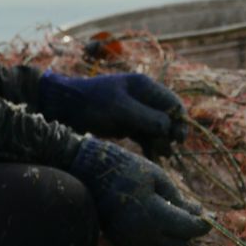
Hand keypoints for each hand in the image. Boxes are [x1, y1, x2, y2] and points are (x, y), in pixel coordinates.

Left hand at [38, 71, 188, 153]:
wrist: (65, 108)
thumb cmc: (92, 103)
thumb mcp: (120, 108)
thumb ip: (146, 117)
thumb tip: (169, 128)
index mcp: (144, 86)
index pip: (172, 103)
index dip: (179, 120)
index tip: (178, 139)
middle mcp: (143, 97)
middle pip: (167, 118)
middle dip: (169, 134)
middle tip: (166, 151)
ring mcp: (135, 112)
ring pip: (157, 130)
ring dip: (160, 143)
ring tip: (160, 157)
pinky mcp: (127, 125)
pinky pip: (145, 136)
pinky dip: (150, 147)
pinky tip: (153, 159)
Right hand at [68, 138, 209, 245]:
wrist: (91, 174)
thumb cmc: (127, 169)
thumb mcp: (158, 177)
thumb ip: (179, 199)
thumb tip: (200, 213)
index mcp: (155, 215)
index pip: (190, 229)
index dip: (203, 224)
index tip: (212, 217)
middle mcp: (145, 235)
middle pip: (181, 241)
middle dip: (188, 227)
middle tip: (190, 210)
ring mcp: (133, 243)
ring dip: (173, 233)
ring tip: (168, 211)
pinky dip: (157, 238)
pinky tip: (152, 220)